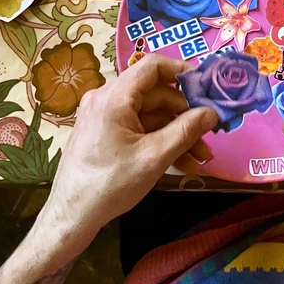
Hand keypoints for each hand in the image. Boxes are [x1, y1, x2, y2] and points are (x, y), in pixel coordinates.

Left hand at [41, 54, 216, 252]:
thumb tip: (212, 113)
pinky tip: (181, 162)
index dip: (182, 71)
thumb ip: (186, 131)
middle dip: (185, 116)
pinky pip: (138, 127)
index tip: (207, 86)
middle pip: (155, 94)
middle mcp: (106, 98)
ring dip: (176, 133)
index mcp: (114, 97)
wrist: (71, 216)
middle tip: (209, 136)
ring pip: (150, 115)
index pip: (153, 66)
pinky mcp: (104, 132)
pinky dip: (159, 141)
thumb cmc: (110, 185)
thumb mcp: (154, 157)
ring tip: (200, 157)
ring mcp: (104, 116)